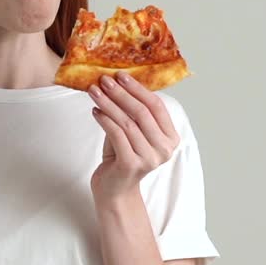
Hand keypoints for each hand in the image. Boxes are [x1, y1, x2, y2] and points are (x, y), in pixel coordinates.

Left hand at [87, 71, 180, 203]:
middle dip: (121, 93)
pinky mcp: (131, 165)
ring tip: (94, 92)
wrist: (114, 189)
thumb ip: (132, 112)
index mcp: (171, 138)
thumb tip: (118, 81)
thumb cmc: (122, 156)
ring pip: (127, 122)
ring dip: (109, 104)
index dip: (138, 88)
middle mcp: (164, 149)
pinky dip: (105, 120)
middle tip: (105, 79)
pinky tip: (95, 111)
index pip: (157, 106)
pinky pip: (117, 135)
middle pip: (142, 112)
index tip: (121, 75)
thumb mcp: (132, 131)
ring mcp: (149, 158)